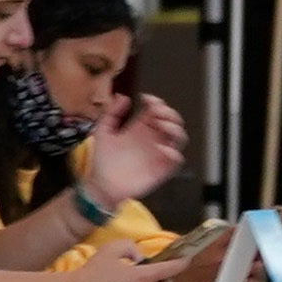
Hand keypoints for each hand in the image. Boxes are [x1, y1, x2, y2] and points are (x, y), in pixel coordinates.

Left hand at [84, 86, 188, 205]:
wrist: (103, 185)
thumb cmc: (103, 160)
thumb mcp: (102, 131)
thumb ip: (112, 113)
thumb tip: (123, 96)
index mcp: (141, 128)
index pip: (157, 110)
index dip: (156, 102)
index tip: (146, 99)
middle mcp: (153, 139)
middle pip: (172, 121)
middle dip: (168, 112)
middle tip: (157, 111)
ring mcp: (159, 153)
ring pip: (179, 137)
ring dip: (175, 128)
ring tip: (162, 125)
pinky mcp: (162, 169)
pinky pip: (177, 159)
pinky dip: (173, 152)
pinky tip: (160, 148)